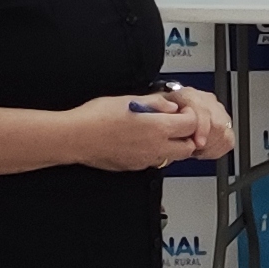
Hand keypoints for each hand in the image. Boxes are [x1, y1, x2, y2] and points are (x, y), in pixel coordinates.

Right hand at [65, 93, 209, 171]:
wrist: (76, 137)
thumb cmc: (97, 117)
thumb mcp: (129, 99)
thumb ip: (155, 103)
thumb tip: (170, 106)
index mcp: (158, 128)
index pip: (192, 124)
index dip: (190, 116)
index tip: (183, 111)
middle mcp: (156, 147)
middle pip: (188, 147)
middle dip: (186, 136)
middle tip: (175, 125)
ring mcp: (146, 160)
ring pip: (172, 158)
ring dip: (171, 147)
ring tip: (157, 133)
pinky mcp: (135, 167)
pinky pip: (153, 162)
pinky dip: (154, 154)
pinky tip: (141, 142)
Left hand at [162, 85, 236, 160]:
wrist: (171, 111)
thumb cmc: (162, 112)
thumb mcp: (154, 108)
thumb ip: (159, 109)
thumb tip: (170, 114)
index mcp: (188, 95)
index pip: (203, 110)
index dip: (202, 128)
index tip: (198, 144)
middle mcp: (206, 101)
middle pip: (217, 124)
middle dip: (206, 142)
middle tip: (192, 149)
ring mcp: (218, 111)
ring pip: (225, 133)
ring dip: (210, 146)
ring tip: (196, 149)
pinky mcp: (225, 123)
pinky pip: (228, 140)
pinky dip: (217, 149)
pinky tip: (204, 149)